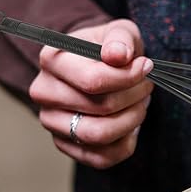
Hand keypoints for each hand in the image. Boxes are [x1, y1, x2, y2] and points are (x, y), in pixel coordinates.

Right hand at [29, 19, 153, 168]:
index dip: (128, 78)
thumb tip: (118, 55)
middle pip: (100, 108)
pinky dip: (125, 144)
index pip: (94, 81)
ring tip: (140, 105)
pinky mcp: (64, 145)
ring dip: (131, 121)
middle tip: (146, 87)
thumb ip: (120, 39)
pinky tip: (131, 125)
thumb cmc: (107, 49)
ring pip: (99, 135)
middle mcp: (45, 92)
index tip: (145, 68)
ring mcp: (52, 122)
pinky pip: (101, 158)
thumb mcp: (119, 32)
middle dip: (134, 98)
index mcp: (53, 60)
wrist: (94, 66)